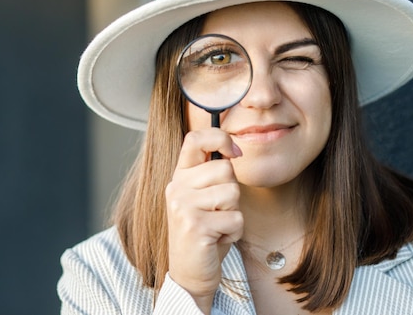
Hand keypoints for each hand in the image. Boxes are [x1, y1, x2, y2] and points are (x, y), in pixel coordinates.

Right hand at [166, 128, 243, 312]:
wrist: (189, 274)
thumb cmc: (203, 233)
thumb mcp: (203, 197)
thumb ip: (211, 173)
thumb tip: (233, 149)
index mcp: (179, 177)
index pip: (195, 139)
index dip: (219, 137)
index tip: (235, 151)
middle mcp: (177, 188)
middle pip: (225, 169)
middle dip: (232, 192)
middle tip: (216, 212)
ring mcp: (183, 207)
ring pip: (233, 193)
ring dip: (233, 213)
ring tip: (216, 226)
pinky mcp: (195, 227)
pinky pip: (235, 219)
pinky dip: (234, 232)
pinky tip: (217, 239)